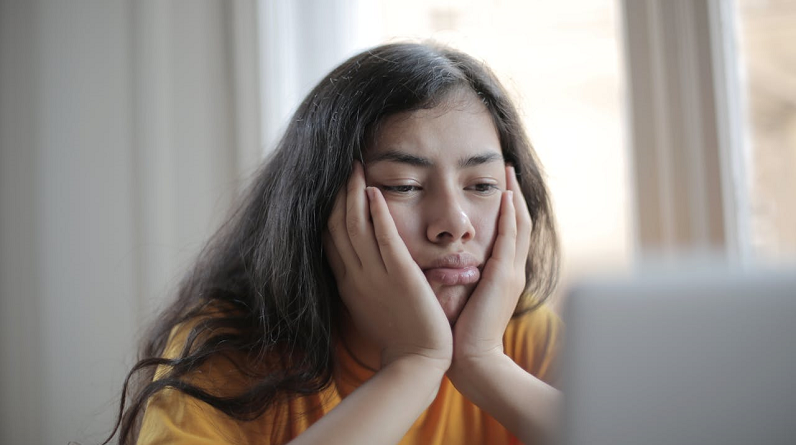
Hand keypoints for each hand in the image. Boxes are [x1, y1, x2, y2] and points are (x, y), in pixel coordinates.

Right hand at [324, 162, 452, 369]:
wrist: (416, 362)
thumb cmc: (399, 337)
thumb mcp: (370, 306)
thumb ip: (363, 283)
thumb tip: (358, 265)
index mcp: (349, 283)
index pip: (329, 240)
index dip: (328, 211)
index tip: (331, 188)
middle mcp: (356, 276)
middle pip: (337, 226)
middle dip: (338, 194)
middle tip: (342, 167)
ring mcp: (375, 275)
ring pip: (355, 226)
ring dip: (354, 194)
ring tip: (355, 167)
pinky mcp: (400, 275)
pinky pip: (384, 237)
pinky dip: (377, 212)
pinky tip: (374, 191)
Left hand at [448, 166, 530, 375]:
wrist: (473, 359)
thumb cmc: (461, 333)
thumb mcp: (463, 297)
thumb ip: (459, 276)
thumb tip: (441, 262)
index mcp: (502, 275)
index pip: (508, 234)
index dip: (506, 209)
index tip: (498, 187)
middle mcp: (512, 270)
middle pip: (519, 223)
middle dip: (514, 194)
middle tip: (508, 169)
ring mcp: (512, 272)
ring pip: (519, 225)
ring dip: (514, 196)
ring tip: (509, 173)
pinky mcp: (504, 276)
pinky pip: (510, 237)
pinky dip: (509, 214)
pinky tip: (505, 195)